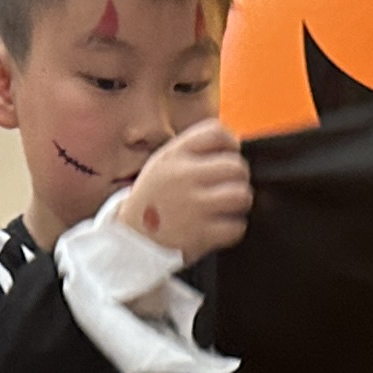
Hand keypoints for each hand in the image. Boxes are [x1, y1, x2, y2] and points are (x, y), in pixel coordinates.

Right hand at [117, 118, 249, 259]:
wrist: (131, 240)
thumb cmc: (154, 200)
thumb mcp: (162, 163)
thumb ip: (193, 151)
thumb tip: (234, 145)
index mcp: (174, 155)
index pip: (216, 132)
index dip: (231, 144)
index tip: (229, 156)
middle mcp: (184, 177)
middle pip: (236, 166)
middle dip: (237, 178)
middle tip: (227, 188)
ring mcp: (193, 206)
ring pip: (241, 195)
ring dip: (239, 202)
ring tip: (226, 207)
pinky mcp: (200, 234)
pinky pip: (236, 226)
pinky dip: (233, 228)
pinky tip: (219, 227)